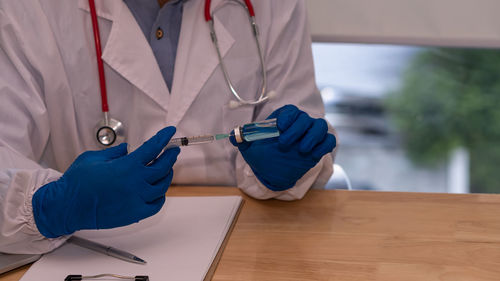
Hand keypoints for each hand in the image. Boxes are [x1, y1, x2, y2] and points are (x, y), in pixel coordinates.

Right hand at [32, 127, 179, 237]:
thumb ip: (114, 152)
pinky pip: (156, 204)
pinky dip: (160, 196)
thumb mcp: (94, 158)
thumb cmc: (77, 183)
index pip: (153, 148)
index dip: (163, 138)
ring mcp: (137, 199)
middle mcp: (136, 182)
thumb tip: (127, 149)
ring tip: (166, 169)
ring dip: (167, 175)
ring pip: (162, 186)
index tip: (170, 131)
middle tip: (172, 150)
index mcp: (127, 166)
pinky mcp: (135, 213)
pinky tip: (158, 191)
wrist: (67, 207)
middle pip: (163, 167)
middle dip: (170, 156)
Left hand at [231, 105, 335, 190]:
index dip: (287, 116)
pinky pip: (329, 141)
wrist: (272, 173)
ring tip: (301, 149)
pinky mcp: (319, 147)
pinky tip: (313, 154)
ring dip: (313, 136)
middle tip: (284, 144)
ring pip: (321, 126)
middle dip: (296, 130)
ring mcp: (310, 135)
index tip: (281, 127)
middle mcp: (298, 124)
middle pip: (305, 118)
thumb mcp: (249, 149)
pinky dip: (324, 145)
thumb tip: (234, 135)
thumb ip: (242, 139)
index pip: (290, 110)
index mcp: (283, 120)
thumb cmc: (262, 156)